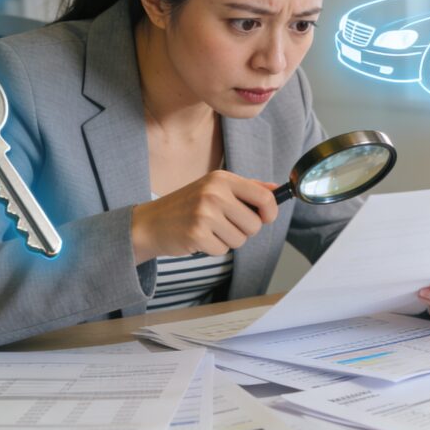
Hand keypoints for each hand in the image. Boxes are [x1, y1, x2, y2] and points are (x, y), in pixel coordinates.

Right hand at [130, 171, 278, 262]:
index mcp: (222, 179)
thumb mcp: (216, 188)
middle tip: (224, 224)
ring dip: (228, 240)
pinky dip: (214, 248)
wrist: (152, 222)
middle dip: (244, 230)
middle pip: (255, 224)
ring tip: (210, 229)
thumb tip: (277, 189)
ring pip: (241, 240)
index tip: (266, 218)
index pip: (264, 197)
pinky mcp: (197, 234)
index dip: (271, 212)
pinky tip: (200, 238)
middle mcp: (214, 193)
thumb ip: (247, 188)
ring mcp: (205, 213)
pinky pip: (223, 250)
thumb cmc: (188, 205)